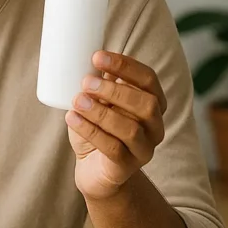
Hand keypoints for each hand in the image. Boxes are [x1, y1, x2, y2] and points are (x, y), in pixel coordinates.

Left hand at [66, 52, 166, 200]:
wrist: (94, 170)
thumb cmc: (99, 129)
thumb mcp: (100, 102)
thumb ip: (100, 83)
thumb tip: (88, 57)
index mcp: (153, 103)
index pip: (148, 79)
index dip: (125, 65)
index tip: (97, 56)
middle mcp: (155, 126)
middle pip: (146, 104)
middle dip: (115, 90)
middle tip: (86, 82)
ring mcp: (144, 149)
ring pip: (130, 129)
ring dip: (101, 112)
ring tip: (77, 101)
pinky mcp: (126, 167)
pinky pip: (113, 148)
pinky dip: (90, 130)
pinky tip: (72, 118)